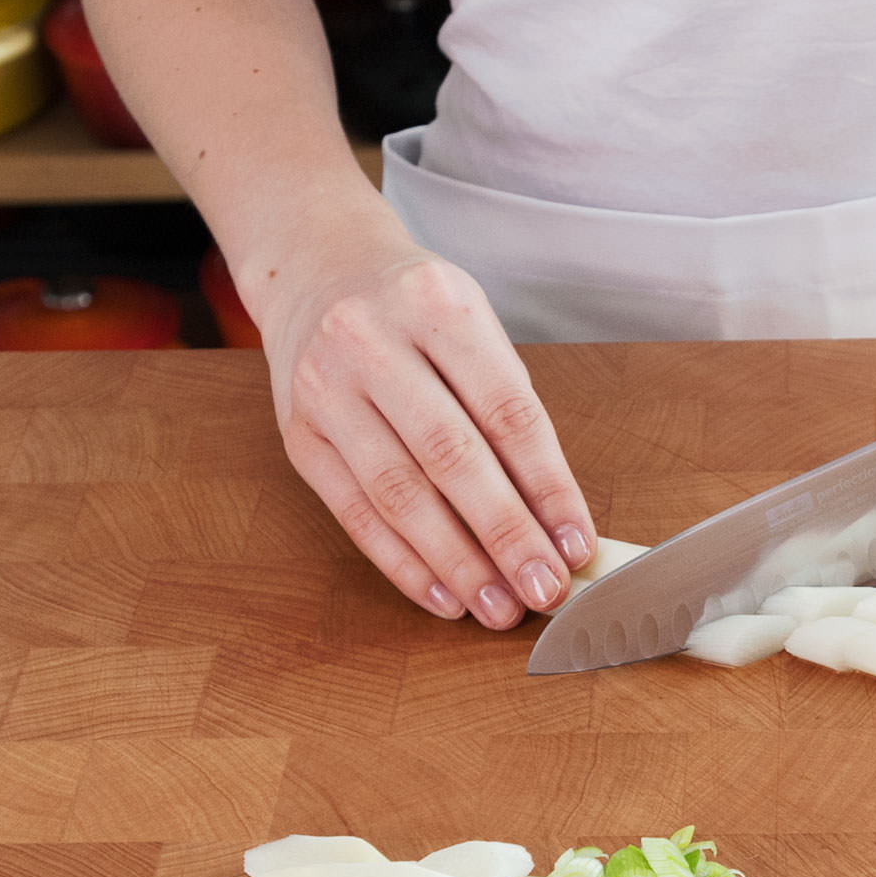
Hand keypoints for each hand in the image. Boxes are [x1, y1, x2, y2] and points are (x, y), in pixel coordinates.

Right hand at [253, 221, 593, 628]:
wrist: (316, 269)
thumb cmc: (414, 308)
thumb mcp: (472, 325)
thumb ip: (510, 409)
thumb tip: (557, 516)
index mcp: (438, 305)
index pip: (508, 412)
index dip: (548, 487)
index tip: (578, 544)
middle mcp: (372, 341)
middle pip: (452, 457)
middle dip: (506, 535)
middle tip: (545, 590)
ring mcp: (325, 388)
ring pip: (399, 493)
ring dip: (457, 563)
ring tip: (499, 607)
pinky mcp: (297, 435)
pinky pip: (354, 512)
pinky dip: (402, 563)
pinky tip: (443, 595)